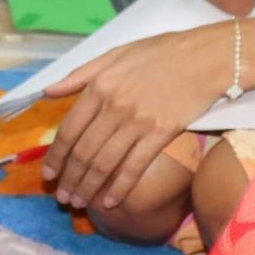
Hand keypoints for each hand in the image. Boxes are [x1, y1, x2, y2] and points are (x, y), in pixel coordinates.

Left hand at [41, 25, 232, 210]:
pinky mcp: (161, 134)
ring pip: (104, 163)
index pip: (69, 129)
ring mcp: (137, 122)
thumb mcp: (116, 54)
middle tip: (63, 197)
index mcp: (99, 86)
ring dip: (88, 187)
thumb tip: (48, 91)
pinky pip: (134, 167)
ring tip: (78, 202)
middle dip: (69, 178)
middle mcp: (114, 106)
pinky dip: (119, 188)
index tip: (48, 174)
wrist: (206, 56)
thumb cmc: (162, 52)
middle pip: (84, 152)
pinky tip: (109, 202)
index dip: (56, 156)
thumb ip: (81, 74)